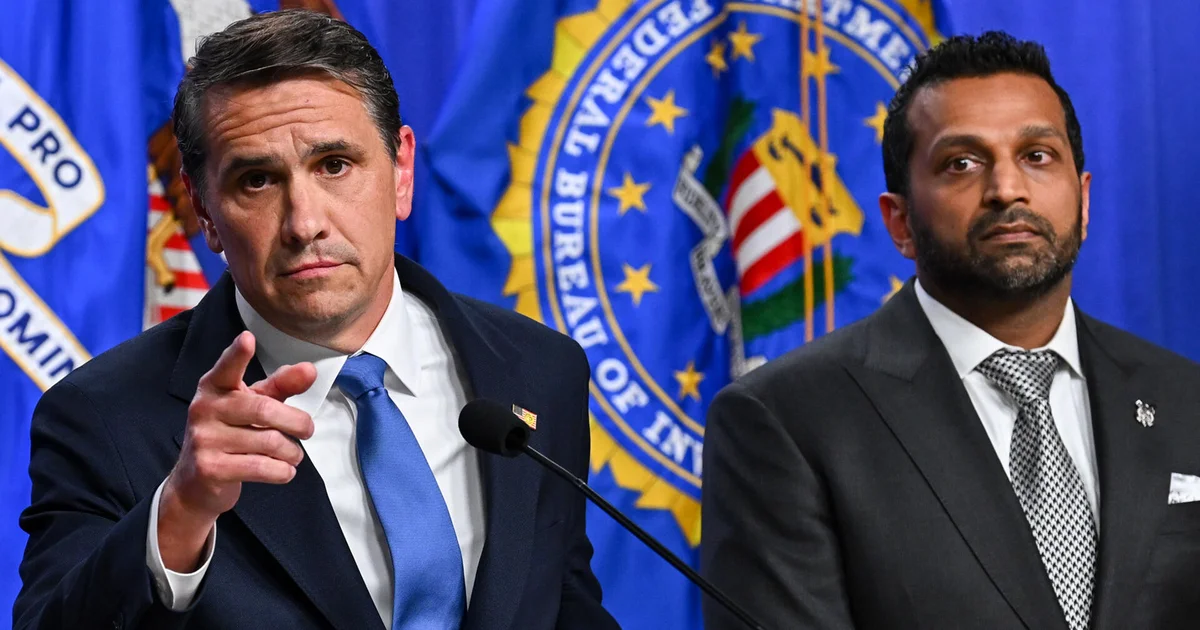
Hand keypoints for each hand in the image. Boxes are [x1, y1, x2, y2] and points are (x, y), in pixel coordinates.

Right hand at [157, 331, 316, 570]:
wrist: (196, 482)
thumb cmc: (231, 433)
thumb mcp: (253, 405)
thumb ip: (280, 386)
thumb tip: (310, 369)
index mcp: (214, 387)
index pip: (227, 367)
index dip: (237, 354)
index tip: (248, 339)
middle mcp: (204, 408)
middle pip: (265, 409)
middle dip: (297, 422)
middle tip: (308, 430)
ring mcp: (204, 439)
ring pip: (269, 441)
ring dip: (292, 452)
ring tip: (293, 454)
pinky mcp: (210, 468)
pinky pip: (261, 467)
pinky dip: (282, 471)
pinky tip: (284, 470)